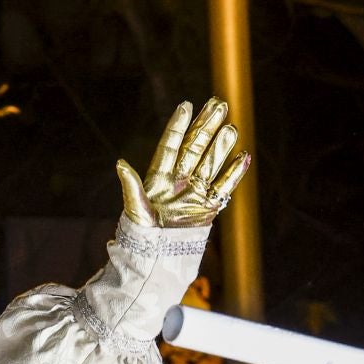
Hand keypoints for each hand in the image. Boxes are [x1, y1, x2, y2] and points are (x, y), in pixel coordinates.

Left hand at [115, 100, 251, 228]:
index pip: (170, 146)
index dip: (178, 126)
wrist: (156, 258)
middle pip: (194, 148)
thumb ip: (131, 186)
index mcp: (158, 178)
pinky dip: (234, 173)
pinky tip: (243, 157)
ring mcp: (194, 193)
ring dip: (221, 146)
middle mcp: (178, 181)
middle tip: (219, 104)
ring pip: (210, 163)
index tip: (186, 105)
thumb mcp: (134, 209)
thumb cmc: (140, 235)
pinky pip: (223, 187)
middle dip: (206, 127)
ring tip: (231, 127)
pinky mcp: (207, 207)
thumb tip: (120, 164)